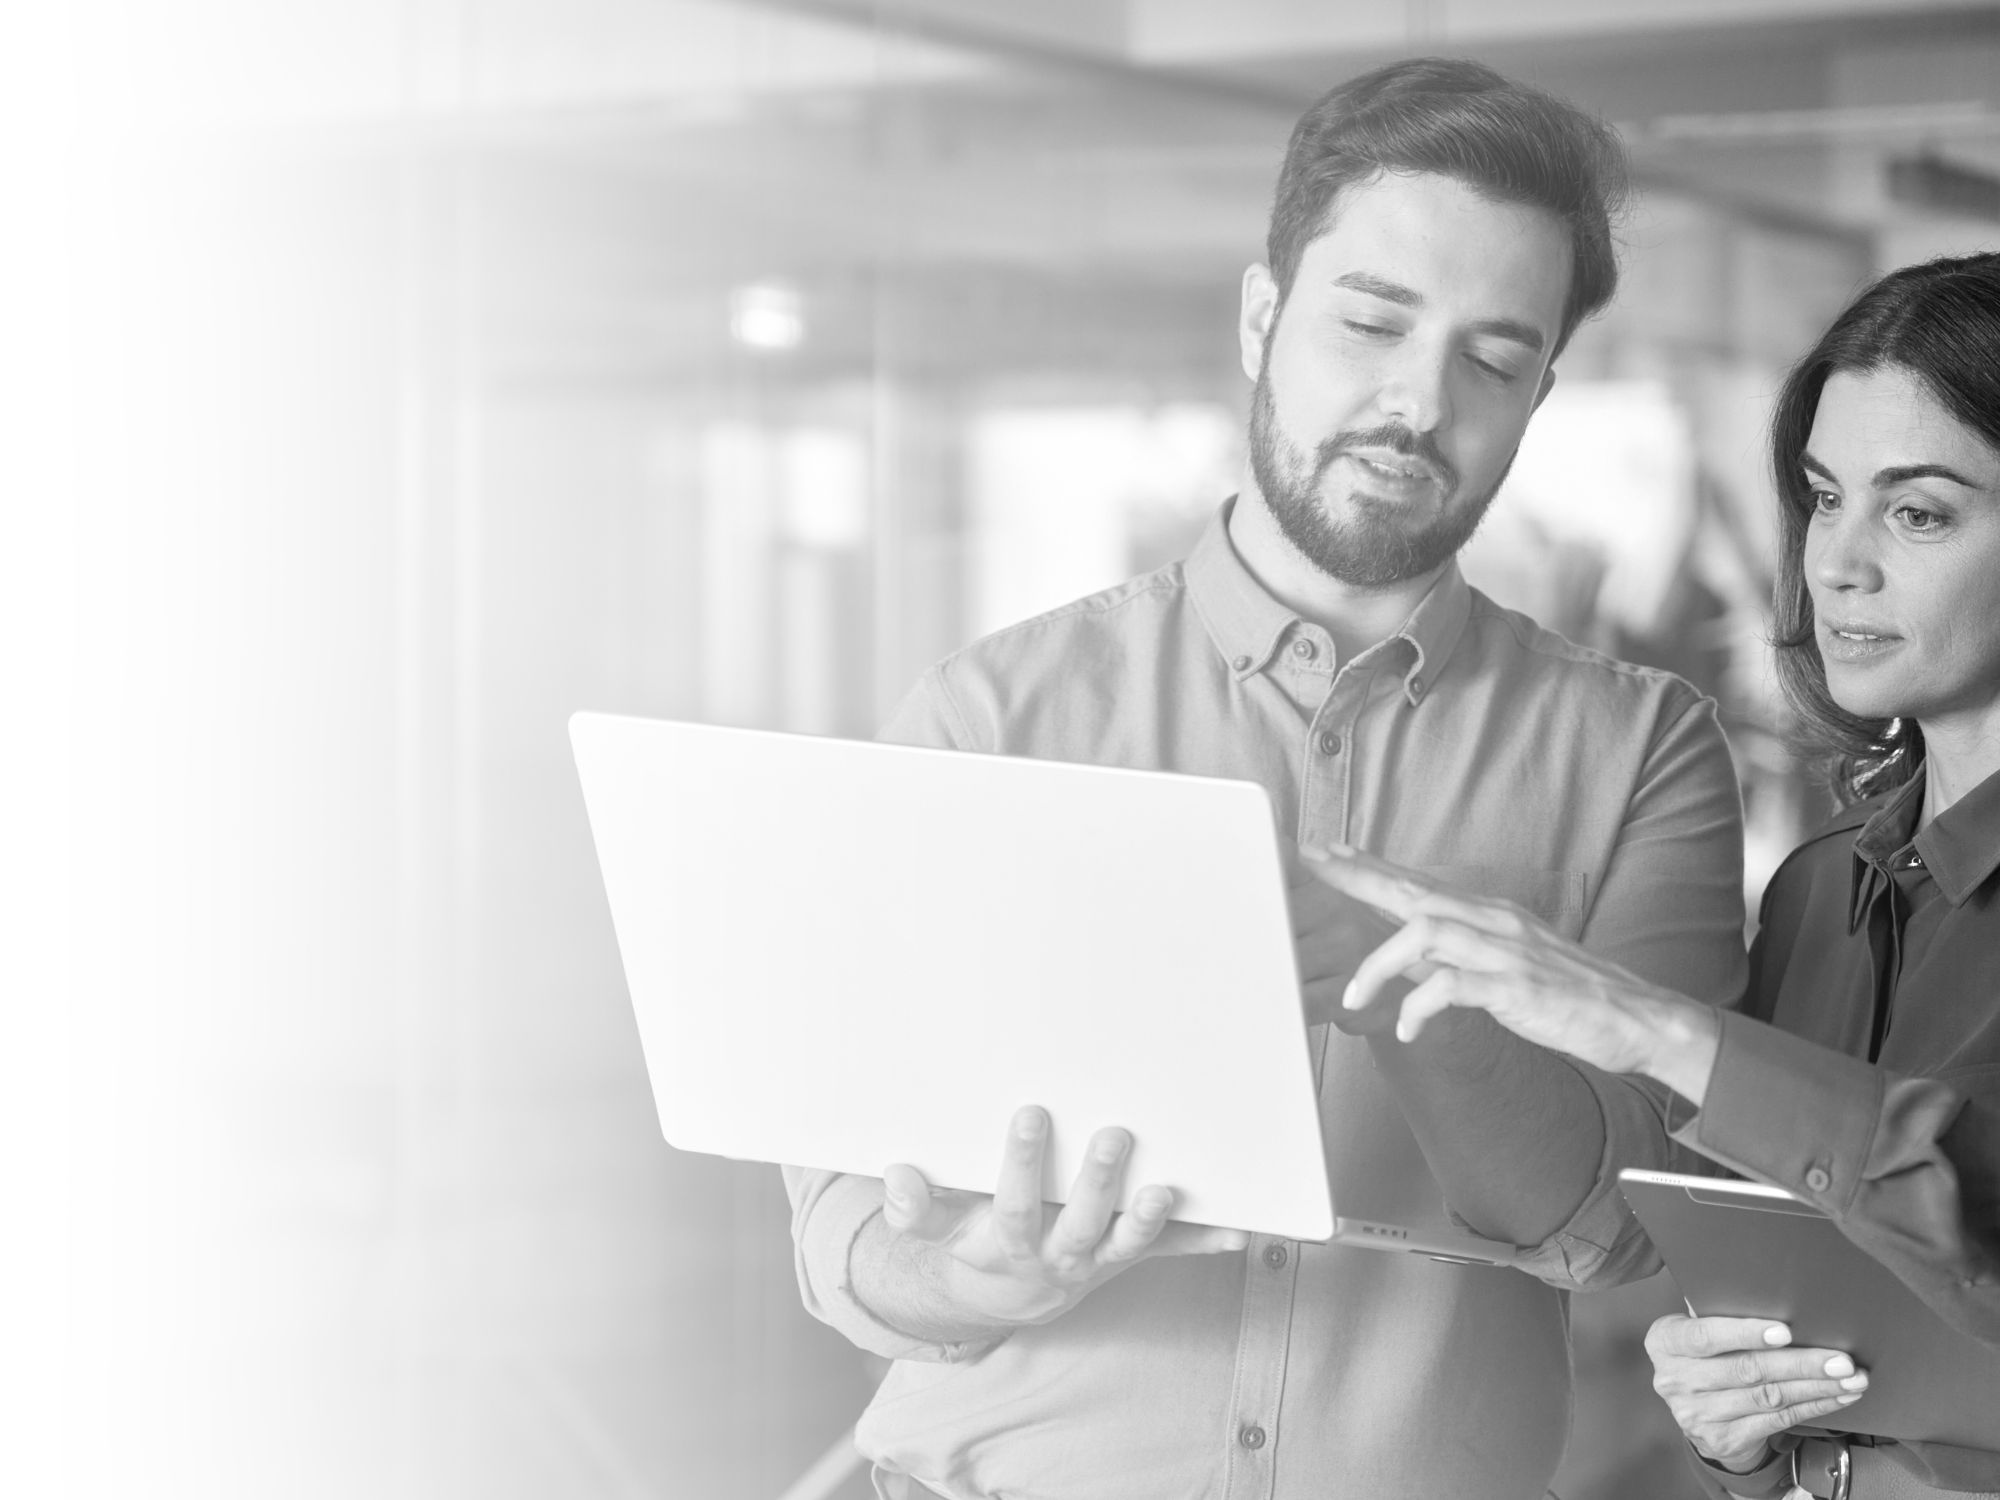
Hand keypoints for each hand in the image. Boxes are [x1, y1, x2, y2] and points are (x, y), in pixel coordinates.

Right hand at [881, 1106, 1249, 1327]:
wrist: (1009, 1295)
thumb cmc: (973, 1239)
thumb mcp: (937, 1229)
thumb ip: (915, 1206)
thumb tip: (894, 1177)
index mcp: (1010, 1242)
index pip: (1015, 1205)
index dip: (1021, 1165)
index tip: (1030, 1112)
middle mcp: (1059, 1256)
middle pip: (1081, 1223)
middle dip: (1098, 1181)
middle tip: (1115, 1133)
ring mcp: (1099, 1259)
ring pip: (1127, 1243)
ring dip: (1151, 1218)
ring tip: (1169, 1187)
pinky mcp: (1129, 1256)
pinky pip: (1170, 1251)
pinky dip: (1205, 1241)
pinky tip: (1241, 1229)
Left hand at [1299, 844, 1720, 1100]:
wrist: (1637, 1019)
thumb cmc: (1567, 996)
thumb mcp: (1504, 965)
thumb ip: (1454, 956)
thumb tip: (1401, 957)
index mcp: (1489, 914)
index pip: (1418, 880)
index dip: (1369, 865)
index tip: (1325, 853)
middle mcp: (1494, 922)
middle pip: (1413, 889)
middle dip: (1357, 879)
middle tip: (1312, 869)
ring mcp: (1506, 951)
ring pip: (1425, 932)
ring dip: (1380, 962)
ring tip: (1355, 994)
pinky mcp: (1517, 988)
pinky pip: (1453, 987)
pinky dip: (1420, 1007)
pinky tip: (1406, 1030)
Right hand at [1645, 1314, 1867, 1472]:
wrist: (1699, 1414)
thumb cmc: (1707, 1355)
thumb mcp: (1699, 1331)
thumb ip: (1717, 1313)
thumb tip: (1763, 1290)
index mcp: (1665, 1342)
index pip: (1704, 1336)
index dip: (1744, 1333)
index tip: (1784, 1331)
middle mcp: (1674, 1379)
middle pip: (1746, 1369)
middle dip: (1799, 1363)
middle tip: (1840, 1359)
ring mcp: (1697, 1414)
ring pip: (1768, 1397)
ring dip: (1815, 1387)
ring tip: (1850, 1378)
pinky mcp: (1724, 1439)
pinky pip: (1777, 1420)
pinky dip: (1813, 1407)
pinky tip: (1836, 1397)